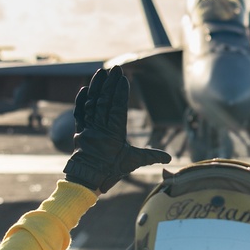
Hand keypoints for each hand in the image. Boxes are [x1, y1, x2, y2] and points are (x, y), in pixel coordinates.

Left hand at [63, 66, 171, 192]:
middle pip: (105, 101)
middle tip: (115, 69)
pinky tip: (85, 89)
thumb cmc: (111, 171)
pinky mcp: (79, 131)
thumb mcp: (133, 163)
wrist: (87, 180)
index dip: (120, 93)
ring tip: (101, 73)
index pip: (117, 108)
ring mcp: (88, 128)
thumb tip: (169, 159)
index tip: (123, 79)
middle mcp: (99, 128)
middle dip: (110, 84)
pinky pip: (79, 113)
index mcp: (114, 134)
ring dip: (96, 87)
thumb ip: (150, 156)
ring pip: (91, 104)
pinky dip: (81, 101)